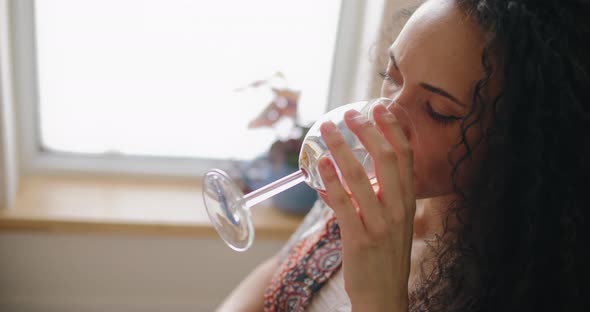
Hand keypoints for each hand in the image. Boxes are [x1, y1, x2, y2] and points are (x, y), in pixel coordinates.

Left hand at [318, 104, 415, 311]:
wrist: (385, 296)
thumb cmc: (385, 256)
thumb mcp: (395, 222)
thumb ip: (383, 196)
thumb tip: (356, 171)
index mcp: (408, 201)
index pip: (405, 156)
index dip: (393, 128)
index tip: (380, 108)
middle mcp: (399, 208)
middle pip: (386, 158)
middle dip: (368, 131)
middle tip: (349, 114)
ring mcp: (380, 223)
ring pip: (360, 176)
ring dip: (342, 148)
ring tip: (328, 130)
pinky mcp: (360, 238)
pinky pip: (344, 203)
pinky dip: (331, 180)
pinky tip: (320, 164)